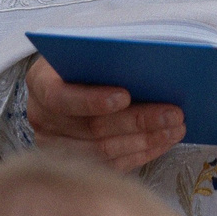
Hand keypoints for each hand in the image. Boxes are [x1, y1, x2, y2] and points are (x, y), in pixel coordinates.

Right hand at [25, 56, 184, 172]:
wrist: (70, 80)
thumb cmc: (83, 61)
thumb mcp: (86, 49)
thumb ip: (107, 55)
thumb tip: (146, 62)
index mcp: (40, 82)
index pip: (60, 97)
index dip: (92, 100)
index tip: (125, 96)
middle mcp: (42, 118)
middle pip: (91, 127)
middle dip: (137, 120)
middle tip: (173, 113)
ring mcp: (57, 146)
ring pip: (105, 150)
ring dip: (146, 139)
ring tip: (176, 127)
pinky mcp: (75, 165)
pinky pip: (113, 165)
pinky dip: (143, 153)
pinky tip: (165, 141)